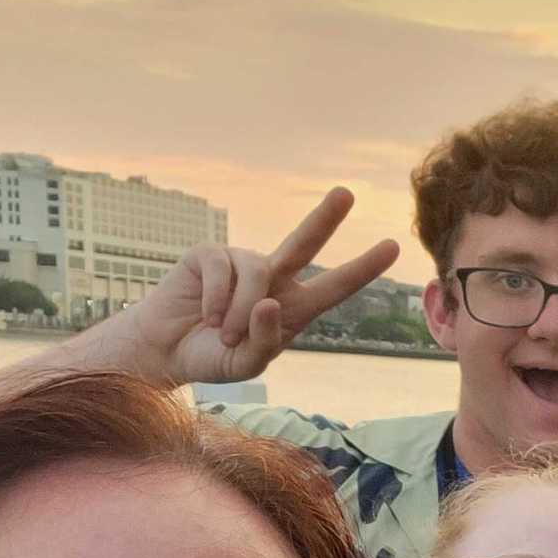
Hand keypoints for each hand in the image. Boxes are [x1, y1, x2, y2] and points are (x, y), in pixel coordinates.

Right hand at [114, 188, 398, 386]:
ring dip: (239, 311)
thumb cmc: (211, 357)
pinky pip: (222, 272)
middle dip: (325, 217)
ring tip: (222, 333)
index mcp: (292, 307)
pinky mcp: (208, 255)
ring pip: (258, 273)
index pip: (334, 287)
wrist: (165, 351)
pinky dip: (215, 300)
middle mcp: (272, 278)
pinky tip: (204, 315)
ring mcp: (240, 263)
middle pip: (304, 242)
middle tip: (347, 193)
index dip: (362, 268)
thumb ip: (265, 341)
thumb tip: (271, 303)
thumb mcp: (247, 364)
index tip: (393, 246)